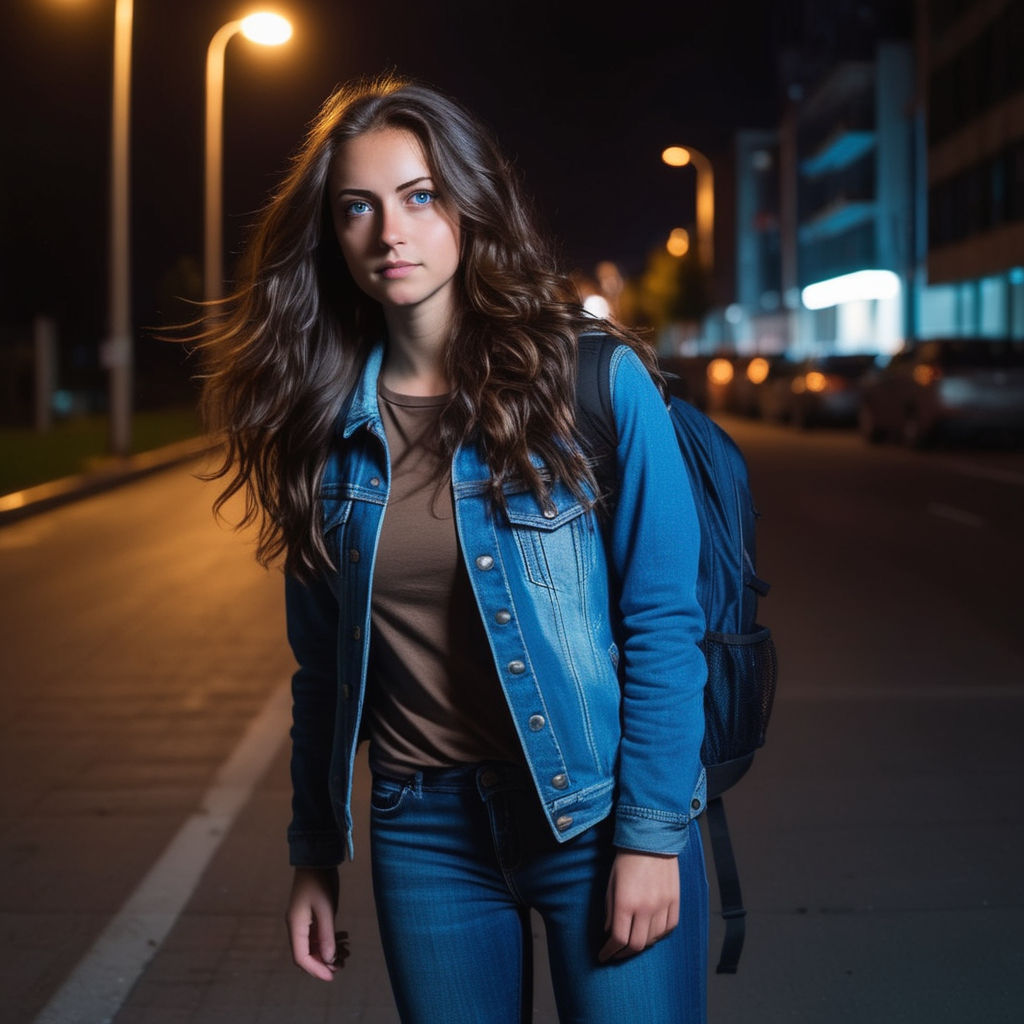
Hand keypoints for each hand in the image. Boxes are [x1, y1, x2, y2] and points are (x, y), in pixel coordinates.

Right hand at [286, 866, 347, 980]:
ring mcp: (303, 921)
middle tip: (342, 965)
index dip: (315, 970)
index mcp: (295, 926)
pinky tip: (343, 939)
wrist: (317, 859)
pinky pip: (318, 935)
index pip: (301, 957)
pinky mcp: (311, 916)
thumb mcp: (326, 909)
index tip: (331, 976)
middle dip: (324, 963)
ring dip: (328, 952)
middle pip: (307, 954)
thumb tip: (328, 959)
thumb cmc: (320, 882)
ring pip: (314, 946)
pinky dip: (329, 940)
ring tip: (346, 953)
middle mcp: (297, 926)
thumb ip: (326, 935)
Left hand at [598, 849, 679, 962]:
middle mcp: (646, 907)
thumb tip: (609, 932)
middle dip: (623, 954)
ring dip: (642, 944)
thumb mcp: (611, 883)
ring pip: (654, 939)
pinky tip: (652, 933)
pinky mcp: (675, 901)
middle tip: (616, 954)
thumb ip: (610, 910)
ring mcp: (663, 905)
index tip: (604, 955)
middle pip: (637, 945)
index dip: (609, 951)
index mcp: (626, 902)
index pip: (618, 938)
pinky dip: (660, 935)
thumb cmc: (627, 858)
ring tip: (633, 942)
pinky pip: (669, 928)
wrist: (652, 839)